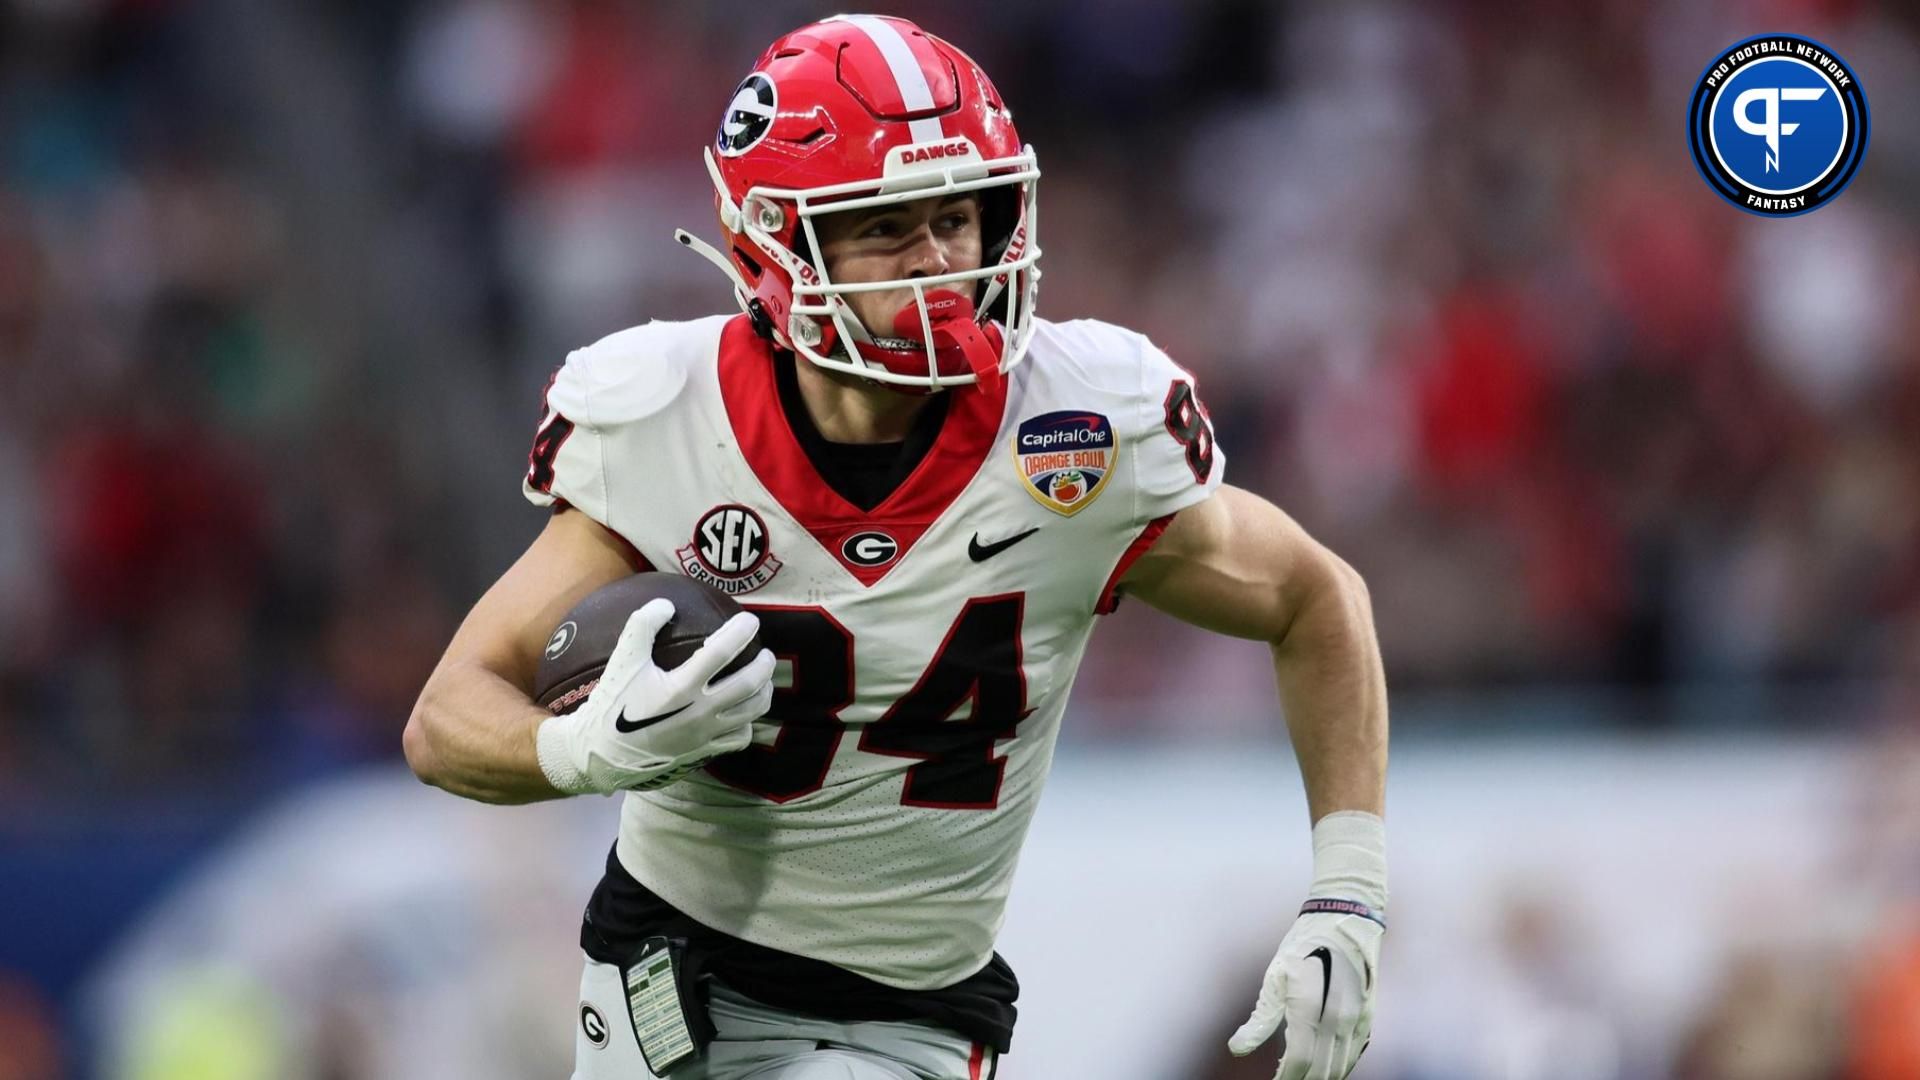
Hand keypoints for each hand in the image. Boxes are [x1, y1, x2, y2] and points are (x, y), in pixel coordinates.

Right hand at [537, 599, 774, 793]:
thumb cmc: (613, 703)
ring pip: (752, 712)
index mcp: (680, 686)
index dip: (741, 632)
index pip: (722, 652)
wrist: (603, 754)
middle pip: (749, 684)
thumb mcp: (622, 660)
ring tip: (763, 680)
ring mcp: (705, 734)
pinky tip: (743, 713)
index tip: (751, 620)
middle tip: (766, 652)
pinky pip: (740, 738)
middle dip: (765, 665)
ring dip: (764, 692)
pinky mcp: (705, 751)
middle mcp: (699, 711)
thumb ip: (642, 626)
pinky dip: (748, 723)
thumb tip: (667, 603)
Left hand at [1228, 905, 1381, 1078]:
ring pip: (1341, 1066)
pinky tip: (1327, 1068)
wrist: (1345, 919)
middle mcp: (1338, 1019)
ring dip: (1322, 1077)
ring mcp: (1357, 1019)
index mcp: (1310, 1009)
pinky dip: (1340, 1067)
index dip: (1285, 1077)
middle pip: (1321, 1070)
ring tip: (1302, 1077)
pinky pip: (1355, 1053)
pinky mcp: (1368, 1016)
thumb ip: (1260, 1019)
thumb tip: (1236, 1049)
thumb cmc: (1303, 945)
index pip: (1299, 1061)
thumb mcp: (1274, 977)